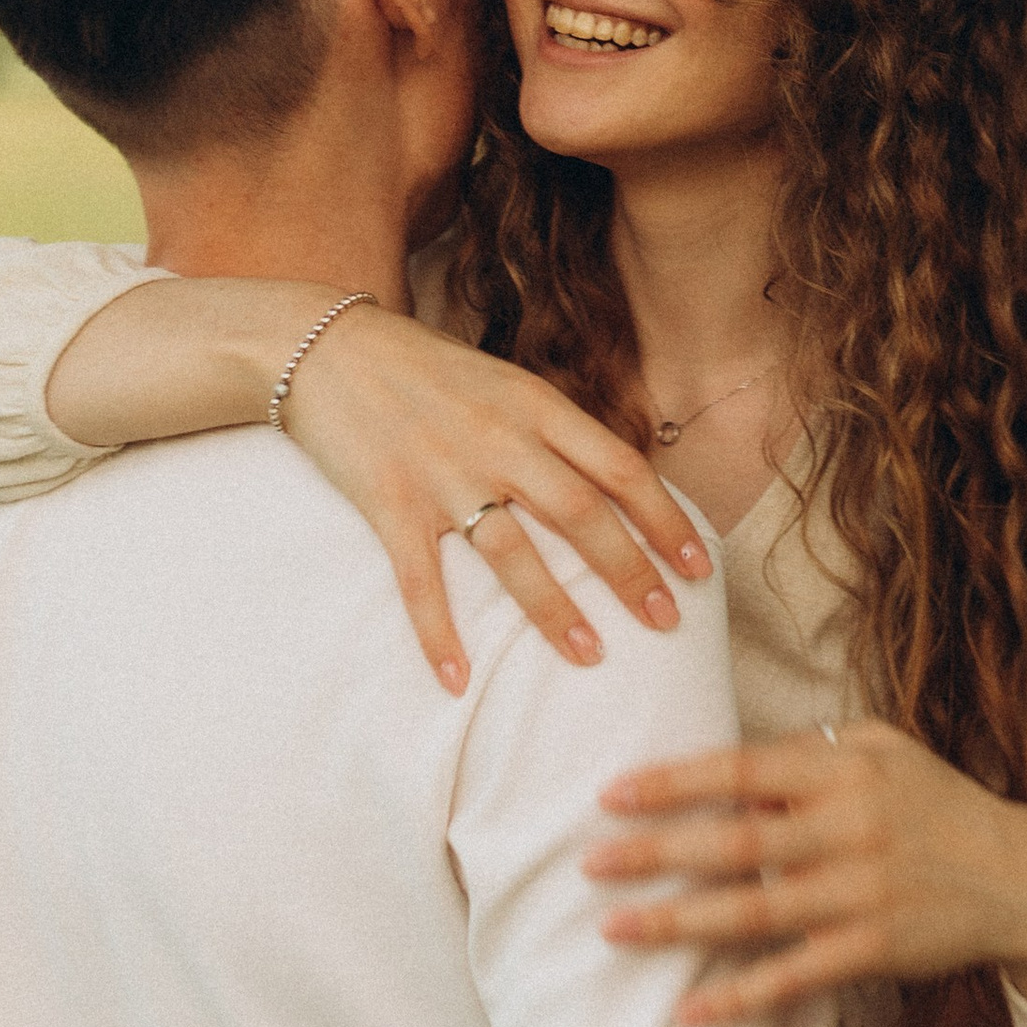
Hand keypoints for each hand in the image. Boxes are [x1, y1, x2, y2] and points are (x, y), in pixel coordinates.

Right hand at [282, 305, 709, 693]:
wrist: (326, 346)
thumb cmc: (424, 368)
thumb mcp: (503, 382)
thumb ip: (552, 429)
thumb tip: (614, 484)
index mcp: (534, 404)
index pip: (619, 466)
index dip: (665, 519)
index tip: (700, 566)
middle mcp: (497, 438)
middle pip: (580, 512)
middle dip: (630, 571)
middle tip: (668, 621)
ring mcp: (443, 473)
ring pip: (512, 551)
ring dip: (554, 608)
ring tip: (589, 655)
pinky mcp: (390, 502)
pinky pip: (421, 579)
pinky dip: (438, 632)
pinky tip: (457, 680)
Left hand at [585, 723, 1026, 1024]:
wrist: (1021, 877)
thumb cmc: (937, 805)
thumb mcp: (884, 750)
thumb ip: (807, 752)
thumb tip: (726, 767)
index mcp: (845, 770)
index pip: (741, 771)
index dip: (673, 783)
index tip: (611, 794)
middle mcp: (850, 828)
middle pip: (734, 844)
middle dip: (655, 854)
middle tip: (591, 863)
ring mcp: (862, 894)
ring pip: (753, 912)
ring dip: (678, 922)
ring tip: (615, 929)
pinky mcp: (875, 950)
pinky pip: (795, 975)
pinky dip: (741, 996)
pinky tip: (689, 1011)